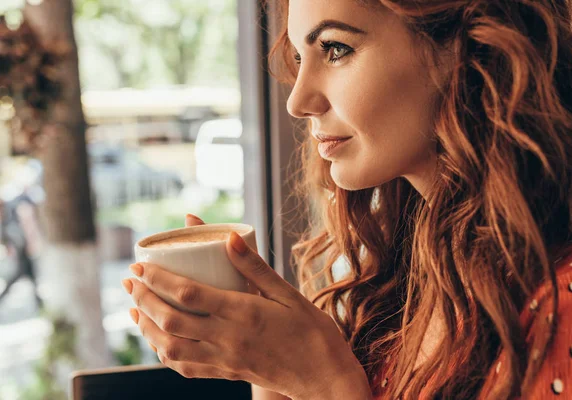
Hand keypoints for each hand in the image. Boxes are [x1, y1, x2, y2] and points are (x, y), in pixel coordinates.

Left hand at [122, 214, 371, 399]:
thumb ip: (255, 267)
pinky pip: (186, 368)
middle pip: (171, 320)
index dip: (158, 279)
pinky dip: (165, 354)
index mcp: (244, 313)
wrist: (323, 377)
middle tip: (129, 281)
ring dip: (147, 328)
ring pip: (171, 348)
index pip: (188, 294)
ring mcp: (225, 360)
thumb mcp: (288, 292)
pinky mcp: (226, 373)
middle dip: (143, 299)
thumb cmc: (311, 331)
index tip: (140, 265)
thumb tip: (228, 238)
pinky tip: (160, 341)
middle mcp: (228, 339)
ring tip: (135, 310)